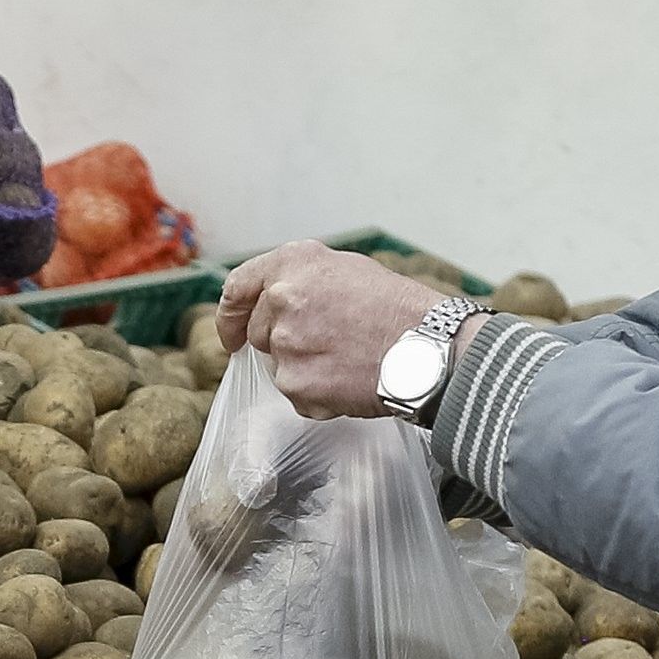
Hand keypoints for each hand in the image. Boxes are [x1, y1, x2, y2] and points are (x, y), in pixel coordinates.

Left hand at [218, 241, 444, 418]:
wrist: (427, 348)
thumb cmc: (397, 309)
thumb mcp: (345, 271)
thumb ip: (301, 282)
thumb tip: (271, 304)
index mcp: (293, 263)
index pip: (238, 287)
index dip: (230, 315)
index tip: (232, 334)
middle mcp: (281, 298)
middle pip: (260, 333)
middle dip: (285, 343)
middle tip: (329, 345)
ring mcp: (285, 343)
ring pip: (280, 366)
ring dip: (306, 369)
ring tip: (347, 360)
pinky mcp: (295, 383)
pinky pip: (297, 395)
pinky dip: (318, 395)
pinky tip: (349, 380)